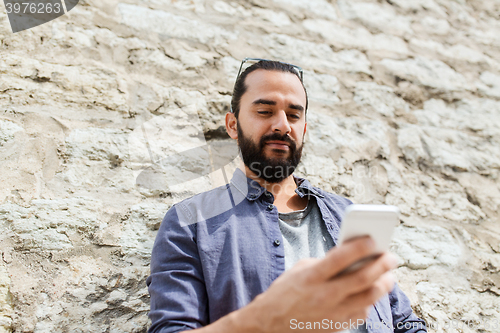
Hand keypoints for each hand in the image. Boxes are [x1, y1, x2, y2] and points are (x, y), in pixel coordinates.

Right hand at [236, 237, 396, 332]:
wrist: (271, 323)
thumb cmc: (286, 291)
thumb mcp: (301, 269)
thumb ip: (325, 262)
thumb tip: (351, 256)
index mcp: (312, 276)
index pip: (341, 257)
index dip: (360, 246)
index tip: (373, 239)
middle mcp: (324, 294)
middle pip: (362, 278)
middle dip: (381, 265)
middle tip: (391, 257)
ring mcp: (333, 312)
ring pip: (369, 297)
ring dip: (383, 284)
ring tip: (389, 275)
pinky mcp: (337, 325)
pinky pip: (362, 312)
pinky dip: (370, 301)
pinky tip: (371, 293)